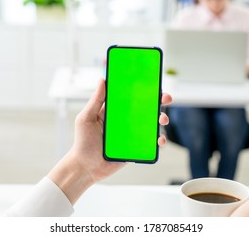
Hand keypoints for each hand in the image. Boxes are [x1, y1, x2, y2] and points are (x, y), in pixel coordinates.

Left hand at [48, 79, 171, 203]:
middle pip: (145, 107)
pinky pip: (151, 142)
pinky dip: (159, 140)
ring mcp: (132, 134)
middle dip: (158, 101)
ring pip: (151, 124)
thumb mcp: (86, 118)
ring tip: (163, 120)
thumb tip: (103, 80)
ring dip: (161, 119)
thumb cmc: (83, 142)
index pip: (131, 96)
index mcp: (114, 110)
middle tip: (166, 98)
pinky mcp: (136, 147)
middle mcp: (125, 120)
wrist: (86, 167)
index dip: (142, 89)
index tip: (152, 82)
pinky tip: (160, 139)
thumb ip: (95, 100)